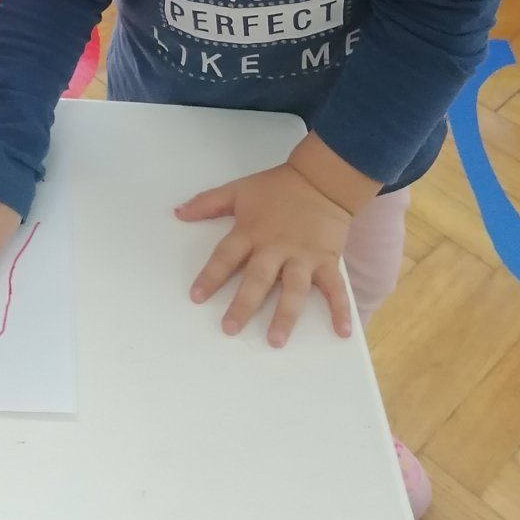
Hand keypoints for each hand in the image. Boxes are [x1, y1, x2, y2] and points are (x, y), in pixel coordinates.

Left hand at [176, 162, 352, 347]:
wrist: (321, 178)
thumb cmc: (277, 187)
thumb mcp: (239, 190)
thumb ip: (208, 203)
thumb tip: (178, 212)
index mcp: (251, 231)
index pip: (226, 256)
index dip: (210, 276)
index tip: (196, 297)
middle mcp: (276, 247)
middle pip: (257, 279)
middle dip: (243, 304)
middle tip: (230, 329)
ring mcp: (303, 256)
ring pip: (293, 289)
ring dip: (285, 315)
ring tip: (276, 340)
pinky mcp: (327, 260)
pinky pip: (335, 288)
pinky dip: (341, 309)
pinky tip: (342, 332)